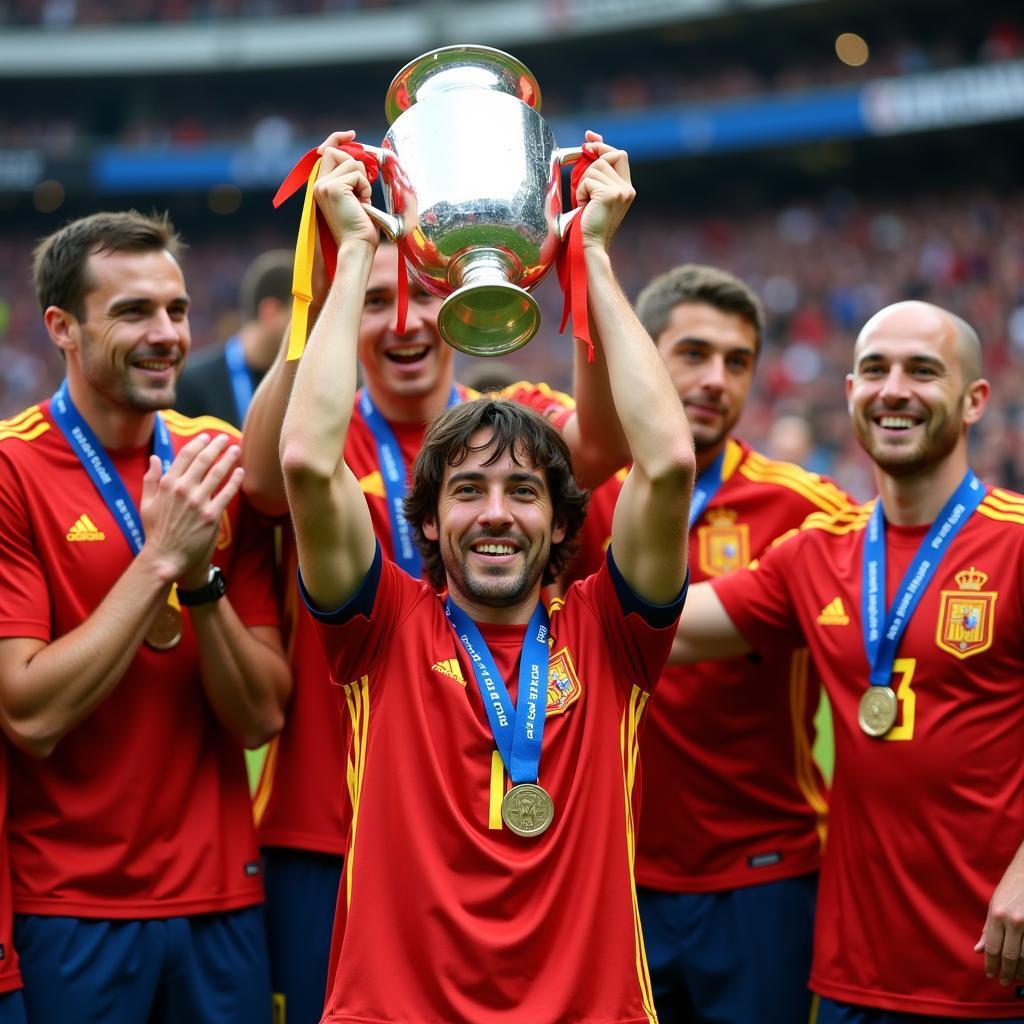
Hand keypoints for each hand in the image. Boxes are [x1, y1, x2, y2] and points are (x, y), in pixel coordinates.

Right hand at [139, 433, 243, 586]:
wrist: (166, 557)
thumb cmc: (155, 532)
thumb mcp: (146, 504)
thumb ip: (151, 479)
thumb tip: (154, 458)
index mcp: (167, 484)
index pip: (185, 456)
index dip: (198, 444)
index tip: (206, 437)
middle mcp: (183, 490)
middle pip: (203, 460)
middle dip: (216, 446)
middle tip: (226, 438)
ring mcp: (198, 502)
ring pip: (217, 474)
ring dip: (228, 459)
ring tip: (236, 450)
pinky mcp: (211, 515)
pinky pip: (227, 493)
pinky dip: (235, 481)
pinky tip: (240, 472)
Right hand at [312, 130, 378, 250]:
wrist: (357, 246)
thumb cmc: (359, 227)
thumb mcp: (354, 197)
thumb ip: (350, 178)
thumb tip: (359, 158)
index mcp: (320, 186)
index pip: (325, 151)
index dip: (337, 139)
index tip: (351, 134)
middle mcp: (318, 184)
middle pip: (336, 150)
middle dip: (355, 165)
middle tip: (361, 189)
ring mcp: (323, 185)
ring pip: (350, 162)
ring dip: (362, 180)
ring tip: (361, 201)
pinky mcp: (333, 188)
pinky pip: (357, 174)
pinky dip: (365, 188)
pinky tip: (362, 204)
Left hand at [575, 130, 634, 252]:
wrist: (591, 245)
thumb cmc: (588, 223)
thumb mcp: (593, 193)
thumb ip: (595, 171)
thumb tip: (590, 140)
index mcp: (626, 188)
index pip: (619, 155)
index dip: (603, 144)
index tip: (589, 138)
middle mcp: (627, 188)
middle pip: (609, 156)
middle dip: (591, 164)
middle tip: (583, 182)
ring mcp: (621, 191)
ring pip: (596, 168)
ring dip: (583, 183)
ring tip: (585, 202)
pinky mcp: (610, 194)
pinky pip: (588, 180)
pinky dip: (580, 192)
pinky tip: (583, 206)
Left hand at [975, 850, 1023, 984]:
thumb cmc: (1013, 886)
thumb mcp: (995, 902)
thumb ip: (987, 928)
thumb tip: (977, 950)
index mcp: (997, 914)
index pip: (992, 947)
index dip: (991, 964)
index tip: (990, 975)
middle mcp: (1014, 921)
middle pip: (1010, 956)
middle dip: (1007, 972)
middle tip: (1004, 982)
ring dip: (1022, 971)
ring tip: (1018, 978)